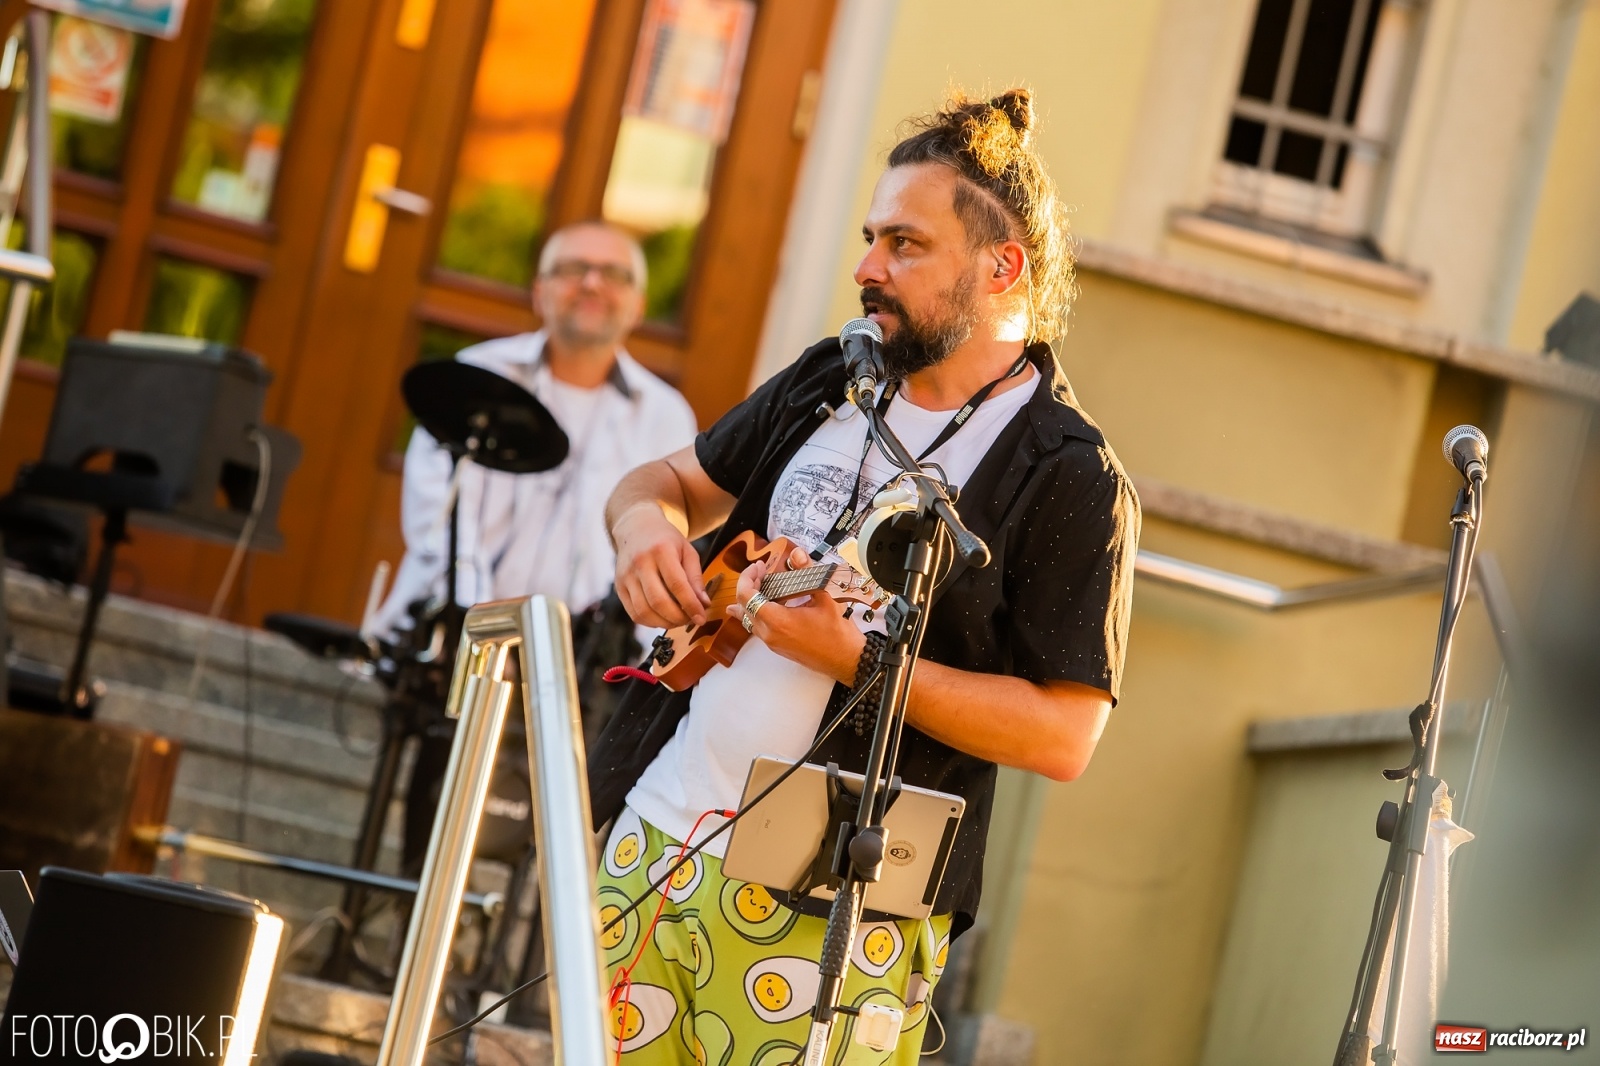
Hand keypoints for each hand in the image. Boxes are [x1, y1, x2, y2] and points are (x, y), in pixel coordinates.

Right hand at [612, 503, 710, 627]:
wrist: (636, 529)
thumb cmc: (666, 541)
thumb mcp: (687, 551)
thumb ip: (695, 578)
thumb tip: (704, 604)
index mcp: (660, 550)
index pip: (677, 584)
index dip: (691, 605)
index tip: (701, 617)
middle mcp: (640, 563)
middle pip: (658, 601)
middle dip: (678, 618)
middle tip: (690, 620)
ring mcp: (626, 576)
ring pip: (644, 611)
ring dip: (664, 623)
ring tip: (678, 620)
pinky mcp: (619, 587)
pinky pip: (634, 613)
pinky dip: (651, 622)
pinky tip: (663, 618)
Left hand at [730, 546, 865, 683]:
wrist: (846, 659)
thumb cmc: (837, 633)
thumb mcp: (823, 596)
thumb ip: (807, 572)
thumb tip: (797, 554)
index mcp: (777, 621)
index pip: (747, 596)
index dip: (747, 577)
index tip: (758, 567)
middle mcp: (769, 634)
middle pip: (743, 606)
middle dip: (749, 585)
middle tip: (760, 572)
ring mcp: (772, 643)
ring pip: (748, 619)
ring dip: (751, 600)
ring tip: (761, 584)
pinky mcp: (777, 647)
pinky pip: (758, 628)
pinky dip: (757, 612)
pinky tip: (764, 604)